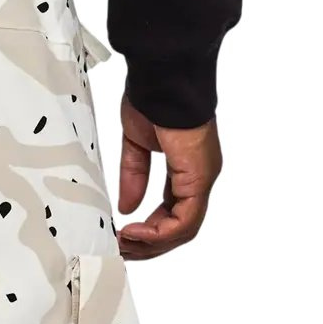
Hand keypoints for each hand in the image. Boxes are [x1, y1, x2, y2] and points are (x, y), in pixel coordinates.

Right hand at [116, 94, 221, 259]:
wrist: (163, 76)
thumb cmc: (151, 98)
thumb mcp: (136, 145)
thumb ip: (134, 177)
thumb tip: (128, 207)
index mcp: (188, 169)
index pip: (173, 214)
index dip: (148, 230)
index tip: (121, 233)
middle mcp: (199, 177)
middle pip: (179, 229)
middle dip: (148, 244)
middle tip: (120, 248)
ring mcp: (202, 178)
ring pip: (183, 230)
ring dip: (151, 243)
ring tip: (124, 243)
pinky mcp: (199, 178)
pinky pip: (184, 220)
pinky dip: (159, 232)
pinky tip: (135, 232)